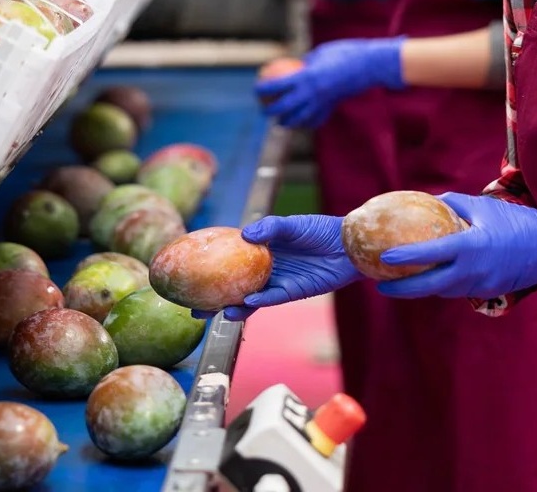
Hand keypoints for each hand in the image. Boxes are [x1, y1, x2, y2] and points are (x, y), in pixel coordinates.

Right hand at [200, 214, 357, 321]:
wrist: (348, 245)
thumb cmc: (319, 229)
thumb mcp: (292, 224)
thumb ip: (271, 228)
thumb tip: (245, 233)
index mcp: (260, 250)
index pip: (229, 259)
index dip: (210, 267)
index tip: (188, 273)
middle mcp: (264, 268)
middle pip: (233, 285)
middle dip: (214, 297)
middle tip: (193, 307)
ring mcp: (277, 281)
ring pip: (249, 297)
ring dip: (233, 306)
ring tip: (217, 312)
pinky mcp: (293, 292)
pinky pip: (272, 298)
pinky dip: (259, 301)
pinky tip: (246, 303)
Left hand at [253, 37, 405, 128]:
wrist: (368, 65)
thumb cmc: (343, 52)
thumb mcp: (319, 53)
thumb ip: (305, 62)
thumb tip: (291, 66)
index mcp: (305, 77)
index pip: (276, 86)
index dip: (263, 89)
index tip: (256, 89)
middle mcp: (312, 93)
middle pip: (284, 108)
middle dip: (270, 111)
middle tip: (263, 111)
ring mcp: (323, 102)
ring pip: (300, 119)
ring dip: (287, 122)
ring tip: (280, 123)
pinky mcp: (333, 107)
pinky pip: (317, 119)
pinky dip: (308, 122)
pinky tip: (302, 123)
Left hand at [376, 193, 536, 300]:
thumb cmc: (517, 221)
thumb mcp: (483, 205)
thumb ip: (452, 204)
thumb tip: (426, 201)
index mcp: (471, 247)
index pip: (430, 254)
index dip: (405, 256)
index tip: (383, 256)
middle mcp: (474, 271)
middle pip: (429, 287)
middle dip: (402, 289)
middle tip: (379, 284)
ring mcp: (482, 286)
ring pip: (442, 291)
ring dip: (420, 289)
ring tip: (398, 281)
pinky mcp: (488, 293)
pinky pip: (458, 290)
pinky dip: (441, 286)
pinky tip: (429, 278)